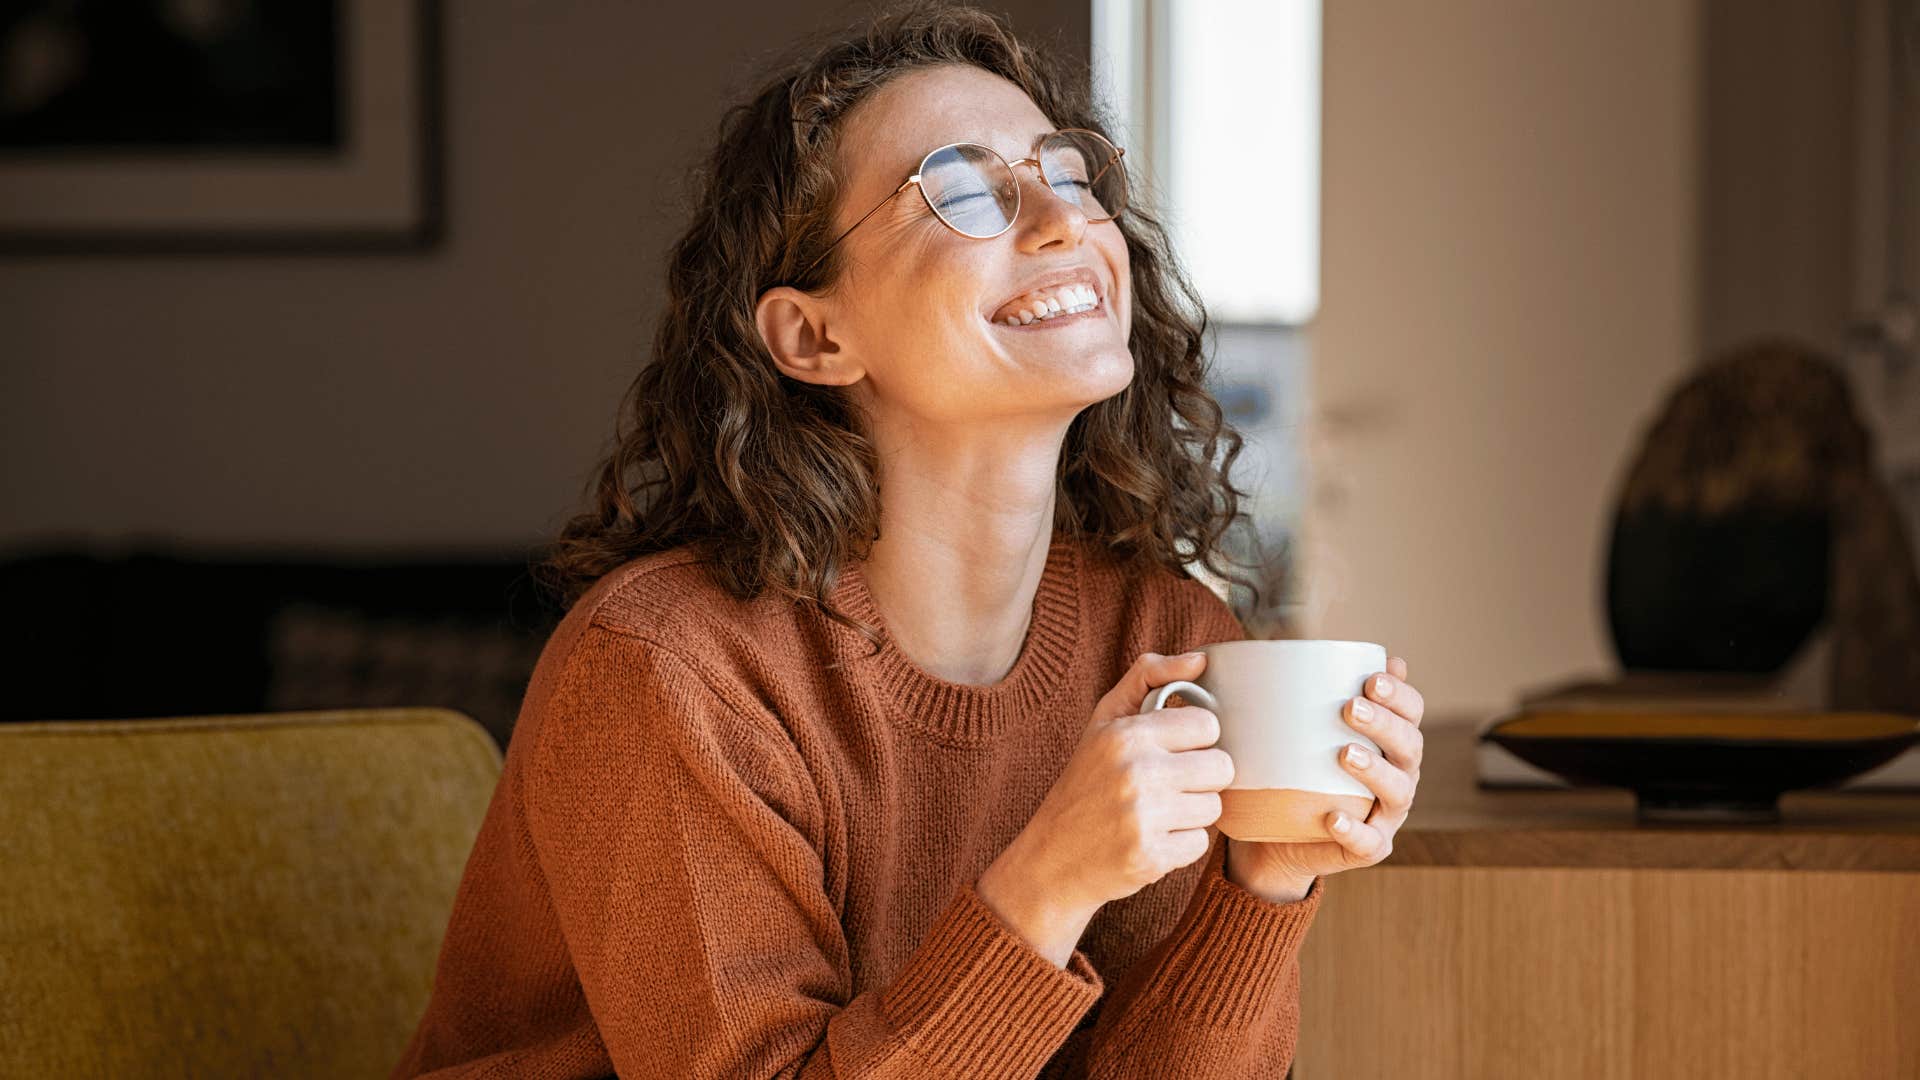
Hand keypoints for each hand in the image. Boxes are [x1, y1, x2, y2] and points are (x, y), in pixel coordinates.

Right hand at [978, 651, 1235, 960]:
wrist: (1050, 859)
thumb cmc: (1084, 783)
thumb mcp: (1104, 721)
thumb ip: (1148, 677)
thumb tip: (1200, 659)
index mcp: (1127, 734)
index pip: (1208, 725)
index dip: (1195, 740)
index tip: (1172, 751)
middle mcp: (1136, 772)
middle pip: (1221, 767)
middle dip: (1200, 778)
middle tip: (1168, 786)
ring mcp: (1144, 818)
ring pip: (1214, 808)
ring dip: (1191, 813)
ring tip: (1156, 813)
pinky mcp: (1151, 857)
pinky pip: (1200, 844)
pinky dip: (1180, 846)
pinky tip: (1151, 840)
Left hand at [1224, 655, 1424, 899]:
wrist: (1276, 836)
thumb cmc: (1294, 770)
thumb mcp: (1297, 730)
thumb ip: (1307, 693)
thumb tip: (1299, 645)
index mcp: (1390, 742)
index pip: (1411, 712)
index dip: (1400, 695)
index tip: (1372, 678)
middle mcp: (1398, 775)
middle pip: (1409, 747)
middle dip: (1385, 724)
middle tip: (1351, 708)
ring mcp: (1386, 815)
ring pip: (1398, 792)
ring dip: (1375, 771)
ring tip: (1345, 754)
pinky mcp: (1368, 848)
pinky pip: (1369, 842)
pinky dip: (1354, 830)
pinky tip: (1334, 818)